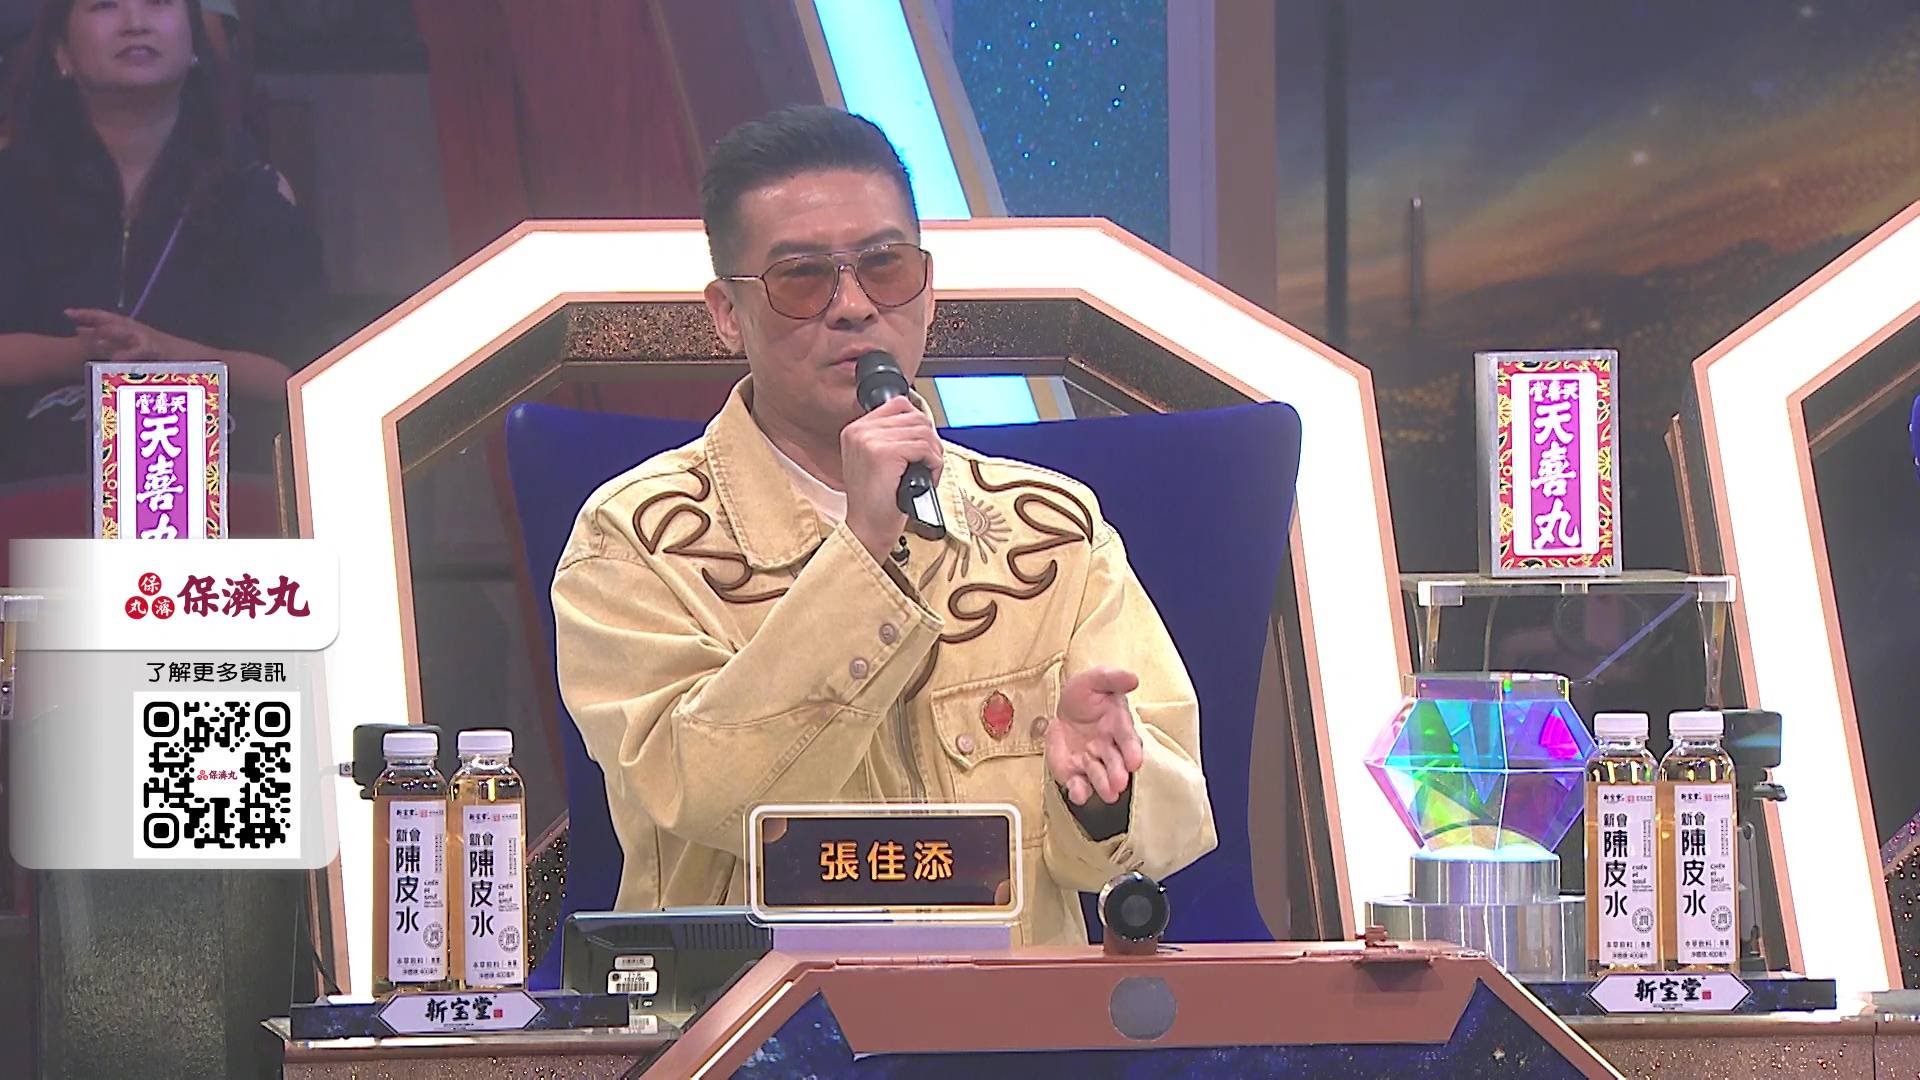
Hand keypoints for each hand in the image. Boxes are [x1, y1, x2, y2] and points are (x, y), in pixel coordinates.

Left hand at [66, 308, 199, 361]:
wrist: (210, 362)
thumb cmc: (182, 362)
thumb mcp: (151, 358)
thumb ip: (131, 355)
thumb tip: (109, 356)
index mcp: (140, 332)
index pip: (112, 321)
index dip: (90, 316)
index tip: (69, 314)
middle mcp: (144, 332)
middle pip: (114, 320)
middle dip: (91, 317)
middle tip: (70, 314)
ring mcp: (153, 339)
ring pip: (126, 331)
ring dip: (105, 332)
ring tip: (86, 333)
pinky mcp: (162, 350)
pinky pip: (142, 351)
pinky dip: (128, 353)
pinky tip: (114, 357)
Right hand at [840, 395, 943, 562]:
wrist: (868, 529)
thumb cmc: (877, 501)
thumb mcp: (876, 461)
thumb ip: (892, 438)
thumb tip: (922, 424)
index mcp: (855, 429)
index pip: (898, 405)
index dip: (918, 425)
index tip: (921, 447)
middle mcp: (859, 430)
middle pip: (914, 416)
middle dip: (930, 440)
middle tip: (928, 463)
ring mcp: (869, 440)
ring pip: (922, 431)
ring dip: (934, 454)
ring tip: (927, 472)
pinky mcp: (883, 453)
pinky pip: (924, 447)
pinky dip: (934, 464)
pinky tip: (926, 479)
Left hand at [1045, 666, 1144, 804]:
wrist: (1062, 708)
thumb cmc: (1085, 694)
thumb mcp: (1094, 679)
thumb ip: (1112, 678)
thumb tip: (1133, 678)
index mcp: (1118, 726)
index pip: (1128, 740)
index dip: (1132, 751)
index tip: (1135, 762)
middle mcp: (1109, 748)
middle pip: (1116, 763)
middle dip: (1118, 773)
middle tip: (1119, 783)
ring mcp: (1092, 762)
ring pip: (1101, 777)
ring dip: (1104, 786)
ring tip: (1108, 794)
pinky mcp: (1075, 772)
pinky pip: (1079, 784)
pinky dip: (1080, 791)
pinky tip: (1078, 794)